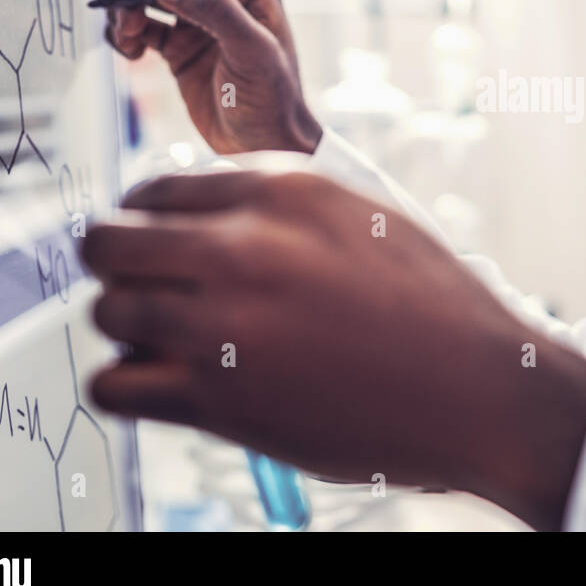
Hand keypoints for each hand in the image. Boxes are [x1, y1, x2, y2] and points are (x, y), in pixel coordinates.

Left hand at [79, 170, 585, 529]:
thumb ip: (280, 205)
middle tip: (142, 287)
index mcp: (281, 191)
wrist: (478, 388)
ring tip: (167, 342)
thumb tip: (201, 213)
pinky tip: (166, 386)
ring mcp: (222, 322)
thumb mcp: (364, 217)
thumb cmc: (433, 307)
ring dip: (127, 327)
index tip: (153, 244)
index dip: (145, 218)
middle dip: (117, 264)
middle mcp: (242, 246)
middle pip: (110, 240)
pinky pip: (113, 384)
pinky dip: (128, 386)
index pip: (157, 188)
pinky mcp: (217, 398)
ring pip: (107, 310)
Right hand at [104, 0, 321, 154]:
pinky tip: (131, 53)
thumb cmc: (274, 100)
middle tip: (122, 6)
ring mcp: (196, 22)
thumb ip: (214, 11)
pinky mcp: (178, 48)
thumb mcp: (251, 51)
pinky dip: (127, 34)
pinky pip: (141, 27)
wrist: (267, 148)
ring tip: (129, 38)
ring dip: (127, 9)